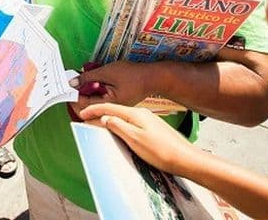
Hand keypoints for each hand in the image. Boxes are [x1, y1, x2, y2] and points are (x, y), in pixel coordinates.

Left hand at [69, 60, 153, 111]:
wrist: (153, 77)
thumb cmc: (132, 74)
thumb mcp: (107, 72)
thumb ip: (88, 78)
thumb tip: (72, 83)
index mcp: (108, 105)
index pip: (83, 106)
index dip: (72, 97)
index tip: (66, 87)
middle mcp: (111, 111)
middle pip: (86, 107)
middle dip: (78, 95)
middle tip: (73, 83)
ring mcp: (114, 108)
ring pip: (93, 104)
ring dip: (86, 93)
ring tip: (83, 80)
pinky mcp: (116, 103)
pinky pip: (100, 101)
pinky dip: (94, 92)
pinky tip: (94, 82)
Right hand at [79, 103, 205, 176]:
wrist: (185, 159)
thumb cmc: (161, 151)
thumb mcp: (135, 139)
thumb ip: (118, 126)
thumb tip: (104, 118)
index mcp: (135, 114)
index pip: (109, 108)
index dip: (94, 110)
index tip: (82, 113)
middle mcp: (141, 114)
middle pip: (115, 111)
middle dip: (99, 114)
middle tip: (86, 119)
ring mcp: (148, 121)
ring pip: (122, 117)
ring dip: (109, 120)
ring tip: (98, 125)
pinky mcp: (152, 129)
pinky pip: (130, 123)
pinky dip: (119, 125)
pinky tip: (118, 131)